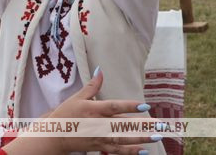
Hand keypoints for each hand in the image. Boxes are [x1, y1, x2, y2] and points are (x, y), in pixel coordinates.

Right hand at [8, 70, 160, 154]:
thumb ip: (92, 85)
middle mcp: (98, 124)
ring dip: (141, 138)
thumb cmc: (65, 114)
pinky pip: (117, 151)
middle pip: (124, 125)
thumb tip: (100, 70)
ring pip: (124, 139)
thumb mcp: (77, 97)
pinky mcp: (99, 147)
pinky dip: (130, 151)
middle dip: (143, 126)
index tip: (145, 106)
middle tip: (161, 125)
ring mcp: (100, 137)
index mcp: (93, 109)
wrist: (54, 136)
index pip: (114, 107)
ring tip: (157, 136)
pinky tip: (144, 151)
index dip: (129, 106)